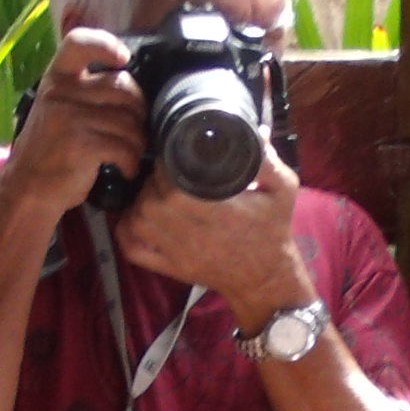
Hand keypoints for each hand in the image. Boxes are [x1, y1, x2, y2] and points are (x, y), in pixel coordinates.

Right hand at [6, 28, 147, 219]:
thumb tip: (130, 81)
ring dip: (138, 142)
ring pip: (129, 121)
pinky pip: (125, 146)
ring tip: (131, 154)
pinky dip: (131, 162)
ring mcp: (70, 118)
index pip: (78, 42)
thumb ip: (83, 90)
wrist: (28, 189)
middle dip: (138, 110)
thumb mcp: (57, 108)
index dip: (106, 44)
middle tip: (135, 130)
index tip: (123, 59)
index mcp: (56, 78)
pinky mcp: (82, 144)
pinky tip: (126, 170)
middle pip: (123, 86)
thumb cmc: (50, 150)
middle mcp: (61, 93)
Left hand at [115, 146, 313, 326]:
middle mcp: (186, 227)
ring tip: (155, 193)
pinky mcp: (168, 266)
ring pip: (137, 218)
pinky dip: (127, 232)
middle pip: (149, 194)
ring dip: (140, 202)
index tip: (177, 155)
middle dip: (154, 179)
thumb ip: (268, 161)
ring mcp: (174, 250)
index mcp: (210, 206)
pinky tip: (137, 218)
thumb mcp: (282, 190)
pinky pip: (132, 248)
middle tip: (167, 172)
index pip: (171, 175)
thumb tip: (257, 132)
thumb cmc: (273, 231)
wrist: (266, 278)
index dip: (169, 161)